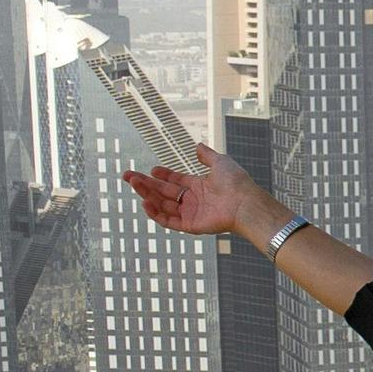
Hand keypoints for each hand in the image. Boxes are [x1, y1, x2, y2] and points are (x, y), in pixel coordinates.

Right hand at [125, 146, 265, 242]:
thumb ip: (207, 155)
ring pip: (163, 205)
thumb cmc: (236, 183)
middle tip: (128, 176)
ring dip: (147, 195)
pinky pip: (168, 221)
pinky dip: (155, 213)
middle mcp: (193, 200)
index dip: (163, 175)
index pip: (175, 181)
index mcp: (199, 186)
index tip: (151, 169)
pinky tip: (145, 202)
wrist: (245, 203)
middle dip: (145, 184)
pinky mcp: (190, 226)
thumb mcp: (221, 162)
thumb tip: (198, 146)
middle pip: (164, 192)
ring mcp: (191, 213)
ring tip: (134, 184)